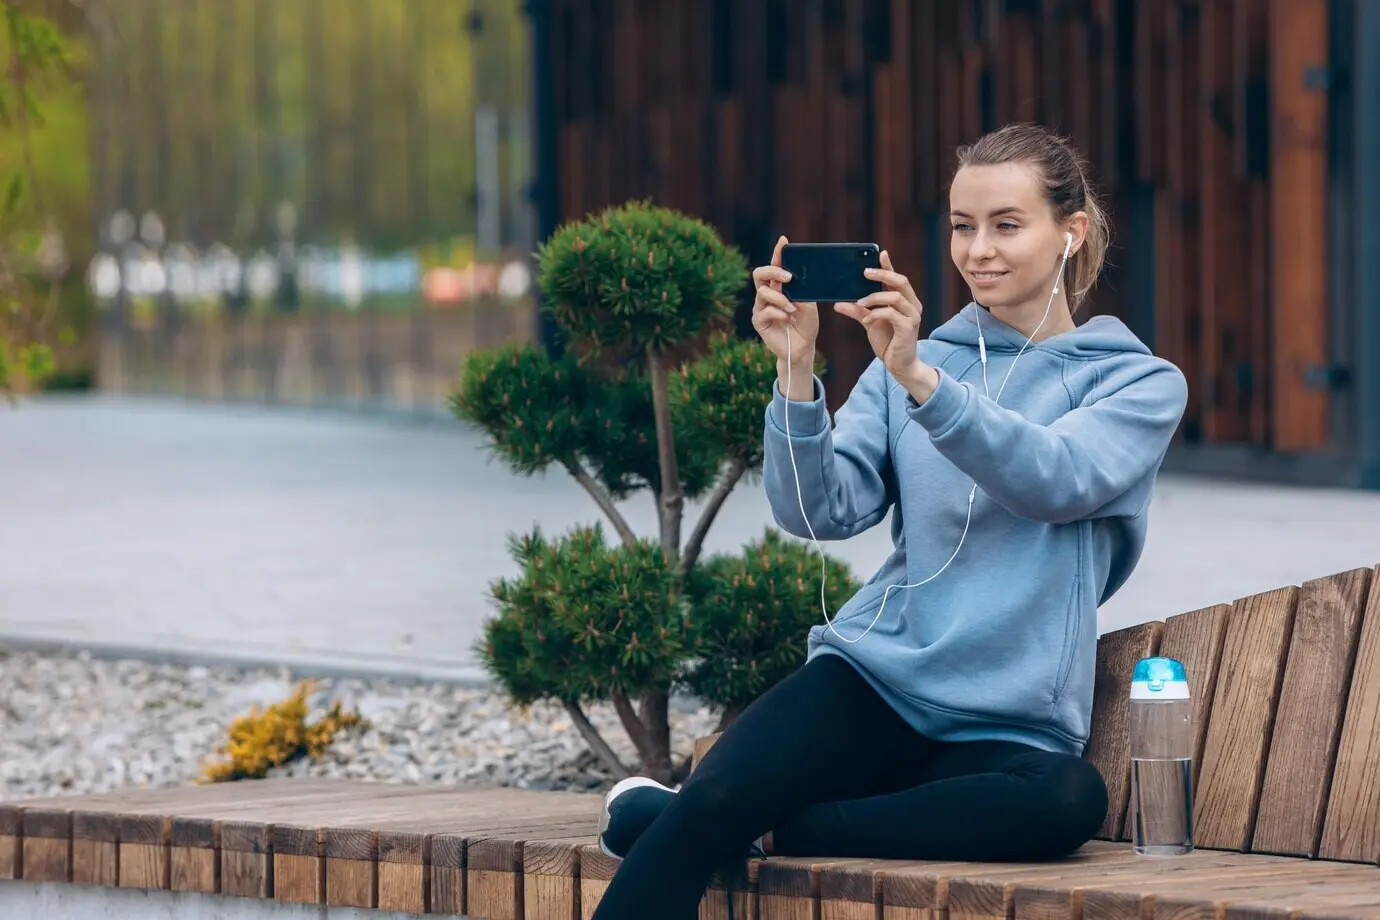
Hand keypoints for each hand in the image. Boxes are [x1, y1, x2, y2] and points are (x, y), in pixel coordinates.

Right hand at [751, 235, 817, 367]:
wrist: (803, 347)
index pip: (776, 266)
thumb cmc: (806, 325)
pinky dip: (779, 313)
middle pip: (759, 274)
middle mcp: (767, 294)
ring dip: (781, 299)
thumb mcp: (809, 304)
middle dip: (773, 271)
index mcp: (779, 287)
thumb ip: (801, 290)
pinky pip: (766, 310)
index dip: (778, 253)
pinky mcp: (759, 321)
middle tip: (788, 277)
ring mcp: (760, 307)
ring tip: (793, 309)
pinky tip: (788, 319)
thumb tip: (796, 277)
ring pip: (764, 292)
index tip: (784, 241)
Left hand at [834, 250, 924, 377]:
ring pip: (894, 296)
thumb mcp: (869, 323)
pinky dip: (876, 314)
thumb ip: (857, 311)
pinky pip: (891, 314)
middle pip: (900, 281)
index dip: (889, 266)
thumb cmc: (888, 342)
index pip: (897, 279)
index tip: (880, 253)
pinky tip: (867, 320)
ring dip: (874, 297)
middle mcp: (912, 305)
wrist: (899, 365)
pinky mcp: (909, 328)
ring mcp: (912, 316)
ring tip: (860, 302)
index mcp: (905, 301)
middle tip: (865, 272)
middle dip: (882, 274)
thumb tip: (838, 302)